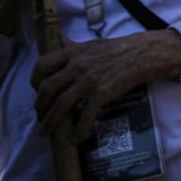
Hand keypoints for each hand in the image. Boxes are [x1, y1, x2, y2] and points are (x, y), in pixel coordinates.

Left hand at [31, 29, 180, 140]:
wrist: (146, 52)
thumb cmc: (121, 48)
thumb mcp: (93, 43)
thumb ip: (74, 46)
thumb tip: (60, 42)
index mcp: (74, 52)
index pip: (42, 64)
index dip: (34, 80)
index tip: (35, 90)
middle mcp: (78, 65)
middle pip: (47, 88)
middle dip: (39, 107)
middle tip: (40, 117)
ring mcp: (89, 79)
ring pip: (61, 104)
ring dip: (51, 121)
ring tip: (47, 131)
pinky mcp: (103, 92)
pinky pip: (85, 115)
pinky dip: (78, 129)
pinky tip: (75, 138)